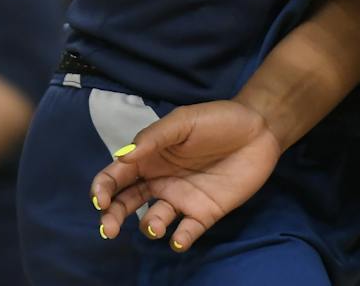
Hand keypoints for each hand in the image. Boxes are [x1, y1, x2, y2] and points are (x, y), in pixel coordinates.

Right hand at [92, 100, 282, 251]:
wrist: (259, 130)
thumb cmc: (218, 119)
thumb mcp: (184, 120)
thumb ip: (155, 137)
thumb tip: (123, 157)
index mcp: (151, 157)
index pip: (117, 176)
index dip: (103, 188)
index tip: (100, 199)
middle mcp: (160, 180)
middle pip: (126, 204)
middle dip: (112, 217)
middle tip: (109, 228)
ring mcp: (181, 199)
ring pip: (152, 221)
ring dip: (149, 227)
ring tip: (156, 224)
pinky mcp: (204, 213)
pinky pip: (186, 233)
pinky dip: (179, 240)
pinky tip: (180, 238)